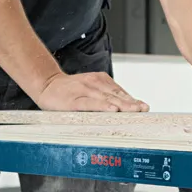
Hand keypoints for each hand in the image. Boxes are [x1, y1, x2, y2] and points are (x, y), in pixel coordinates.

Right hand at [34, 72, 149, 111]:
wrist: (47, 84)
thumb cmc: (71, 90)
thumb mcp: (91, 88)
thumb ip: (106, 95)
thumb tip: (126, 107)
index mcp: (101, 80)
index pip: (120, 92)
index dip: (133, 100)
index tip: (144, 107)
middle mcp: (94, 84)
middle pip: (116, 95)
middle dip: (131, 103)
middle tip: (143, 109)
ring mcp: (84, 91)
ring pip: (106, 99)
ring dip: (121, 105)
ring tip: (134, 110)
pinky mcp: (74, 100)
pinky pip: (90, 104)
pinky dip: (102, 107)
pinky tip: (111, 110)